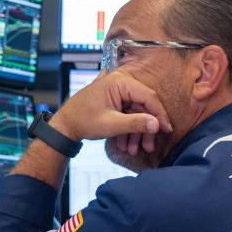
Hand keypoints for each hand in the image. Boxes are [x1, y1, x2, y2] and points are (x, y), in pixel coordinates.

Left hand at [50, 68, 172, 150]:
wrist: (65, 125)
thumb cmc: (83, 120)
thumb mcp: (112, 124)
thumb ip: (136, 123)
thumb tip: (157, 124)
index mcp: (120, 82)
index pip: (149, 96)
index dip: (159, 114)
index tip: (166, 129)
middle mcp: (120, 83)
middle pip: (143, 106)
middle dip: (146, 128)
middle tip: (149, 145)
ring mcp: (117, 91)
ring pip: (136, 112)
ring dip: (136, 132)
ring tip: (133, 150)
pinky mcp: (114, 100)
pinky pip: (128, 113)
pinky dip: (128, 128)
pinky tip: (125, 143)